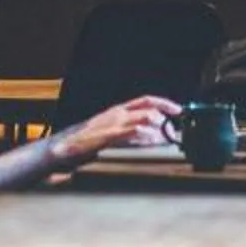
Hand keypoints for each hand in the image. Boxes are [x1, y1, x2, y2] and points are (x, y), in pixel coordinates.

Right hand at [52, 94, 179, 162]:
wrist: (66, 146)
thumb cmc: (88, 140)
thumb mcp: (112, 131)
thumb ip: (131, 131)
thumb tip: (152, 136)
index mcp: (119, 110)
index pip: (147, 100)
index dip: (165, 103)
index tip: (179, 110)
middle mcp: (118, 113)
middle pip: (150, 109)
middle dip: (166, 120)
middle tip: (174, 131)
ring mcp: (114, 123)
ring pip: (145, 117)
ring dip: (159, 128)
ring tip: (163, 139)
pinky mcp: (110, 135)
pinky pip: (133, 131)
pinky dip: (145, 135)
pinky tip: (150, 141)